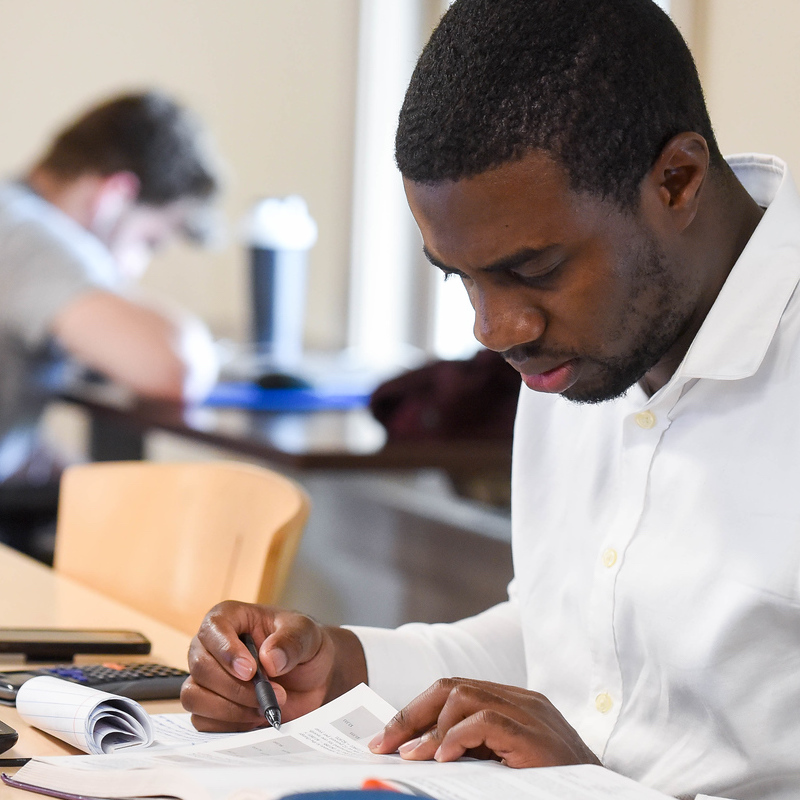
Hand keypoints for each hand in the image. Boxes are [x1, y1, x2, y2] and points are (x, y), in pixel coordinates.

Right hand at [181, 600, 366, 731]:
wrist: (312, 677)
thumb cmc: (304, 646)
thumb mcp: (307, 635)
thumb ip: (292, 642)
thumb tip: (269, 658)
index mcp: (231, 617)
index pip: (213, 629)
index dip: (227, 651)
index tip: (251, 671)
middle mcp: (212, 646)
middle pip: (201, 667)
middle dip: (237, 687)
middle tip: (274, 693)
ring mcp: (207, 678)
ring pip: (195, 697)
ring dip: (231, 709)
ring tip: (265, 707)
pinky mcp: (209, 706)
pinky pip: (202, 721)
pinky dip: (230, 725)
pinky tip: (256, 718)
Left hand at [369, 677, 600, 768]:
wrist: (600, 797)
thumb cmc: (551, 785)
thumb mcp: (503, 763)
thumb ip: (472, 749)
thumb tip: (419, 753)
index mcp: (513, 703)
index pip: (455, 690)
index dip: (417, 711)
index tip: (387, 738)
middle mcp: (521, 700)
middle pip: (452, 686)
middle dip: (412, 714)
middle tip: (384, 744)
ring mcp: (530, 714)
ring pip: (464, 696)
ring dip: (430, 728)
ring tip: (412, 757)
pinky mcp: (535, 735)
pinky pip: (486, 721)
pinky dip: (457, 737)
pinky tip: (441, 759)